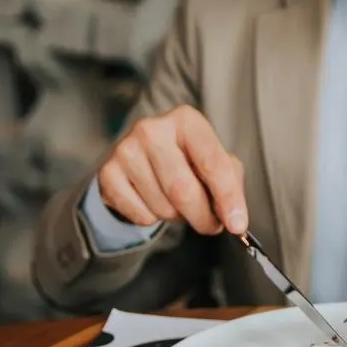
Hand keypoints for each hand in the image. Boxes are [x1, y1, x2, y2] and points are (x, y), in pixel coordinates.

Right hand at [97, 105, 247, 235]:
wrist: (143, 157)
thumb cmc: (188, 159)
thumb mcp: (216, 161)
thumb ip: (230, 185)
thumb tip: (235, 219)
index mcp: (186, 120)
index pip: (212, 163)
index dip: (228, 198)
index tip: (237, 225)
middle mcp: (153, 129)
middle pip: (183, 191)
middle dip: (203, 217)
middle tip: (211, 226)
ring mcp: (126, 149)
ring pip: (163, 207)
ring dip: (178, 217)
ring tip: (178, 203)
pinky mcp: (108, 173)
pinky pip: (141, 215)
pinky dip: (154, 219)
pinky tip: (154, 201)